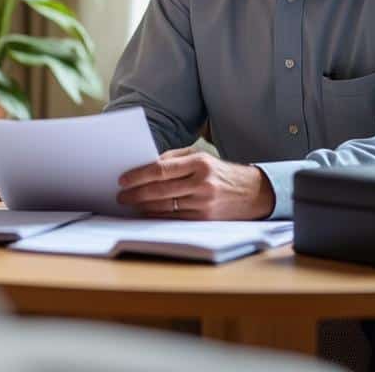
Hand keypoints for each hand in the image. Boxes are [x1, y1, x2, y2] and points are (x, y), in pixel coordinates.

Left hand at [116, 147, 274, 219]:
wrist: (253, 192)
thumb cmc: (220, 172)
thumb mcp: (201, 156)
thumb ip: (173, 158)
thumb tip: (145, 165)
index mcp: (199, 163)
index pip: (161, 170)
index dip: (138, 176)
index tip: (123, 179)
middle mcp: (202, 183)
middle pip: (159, 190)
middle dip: (136, 193)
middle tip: (121, 195)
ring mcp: (204, 203)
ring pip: (165, 207)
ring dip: (143, 206)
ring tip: (130, 204)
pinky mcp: (205, 218)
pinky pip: (174, 218)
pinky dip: (157, 216)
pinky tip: (146, 213)